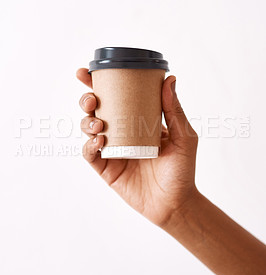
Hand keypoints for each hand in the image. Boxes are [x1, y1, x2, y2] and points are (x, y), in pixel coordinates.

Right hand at [77, 68, 197, 227]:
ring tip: (98, 123)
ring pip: (89, 129)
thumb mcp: (183, 136)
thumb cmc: (182, 170)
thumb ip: (174, 110)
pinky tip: (99, 142)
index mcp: (138, 121)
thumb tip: (170, 79)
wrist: (176, 203)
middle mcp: (122, 133)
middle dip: (88, 100)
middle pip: (97, 110)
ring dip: (87, 122)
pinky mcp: (106, 169)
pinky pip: (91, 154)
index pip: (116, 97)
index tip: (87, 72)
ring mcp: (113, 150)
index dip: (98, 84)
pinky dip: (89, 146)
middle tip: (92, 99)